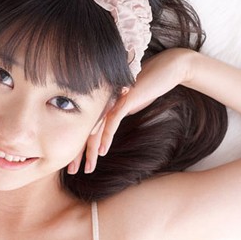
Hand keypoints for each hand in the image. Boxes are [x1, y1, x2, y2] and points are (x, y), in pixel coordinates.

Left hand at [83, 48, 195, 172]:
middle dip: (78, 153)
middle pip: (86, 130)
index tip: (73, 164)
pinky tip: (102, 151)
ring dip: (91, 150)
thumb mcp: (129, 104)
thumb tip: (110, 126)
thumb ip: (118, 114)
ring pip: (96, 128)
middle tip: (72, 171)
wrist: (168, 68)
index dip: (78, 147)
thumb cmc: (148, 86)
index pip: (86, 127)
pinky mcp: (125, 98)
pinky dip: (106, 137)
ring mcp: (113, 99)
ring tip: (87, 167)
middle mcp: (103, 101)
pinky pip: (112, 120)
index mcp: (102, 103)